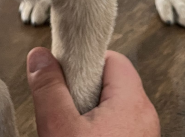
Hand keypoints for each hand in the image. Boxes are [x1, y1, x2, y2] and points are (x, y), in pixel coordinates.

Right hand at [27, 48, 159, 136]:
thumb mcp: (59, 128)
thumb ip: (49, 88)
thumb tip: (39, 56)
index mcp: (133, 102)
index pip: (112, 58)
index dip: (84, 62)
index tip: (65, 71)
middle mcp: (145, 116)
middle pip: (112, 82)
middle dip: (84, 89)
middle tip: (64, 105)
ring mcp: (143, 135)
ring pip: (114, 107)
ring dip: (89, 112)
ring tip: (70, 126)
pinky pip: (118, 127)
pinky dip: (98, 129)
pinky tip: (79, 136)